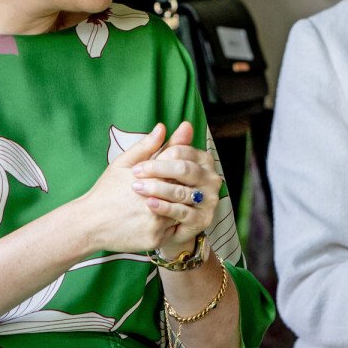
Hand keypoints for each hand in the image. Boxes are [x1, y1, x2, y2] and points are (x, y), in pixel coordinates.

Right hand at [71, 123, 215, 255]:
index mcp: (150, 178)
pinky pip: (175, 230)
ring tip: (173, 202)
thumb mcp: (122, 164)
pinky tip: (163, 218)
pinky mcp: (156, 239)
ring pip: (183, 211)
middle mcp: (155, 201)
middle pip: (185, 190)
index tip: (181, 169)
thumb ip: (146, 146)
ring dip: (183, 206)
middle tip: (181, 187)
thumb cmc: (106, 191)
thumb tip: (163, 126)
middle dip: (186, 188)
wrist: (89, 223)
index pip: (180, 167)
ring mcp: (156, 222)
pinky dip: (173, 223)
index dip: (183, 167)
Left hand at [131, 120, 221, 258]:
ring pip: (183, 191)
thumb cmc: (159, 189)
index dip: (160, 156)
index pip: (183, 152)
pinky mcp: (203, 219)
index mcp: (203, 161)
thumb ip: (170, 146)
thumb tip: (184, 124)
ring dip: (158, 189)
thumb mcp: (160, 167)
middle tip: (135, 174)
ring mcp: (210, 200)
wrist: (159, 223)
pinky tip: (149, 204)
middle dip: (158, 171)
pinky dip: (165, 207)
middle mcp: (211, 179)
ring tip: (138, 188)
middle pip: (185, 170)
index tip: (138, 165)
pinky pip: (183, 212)